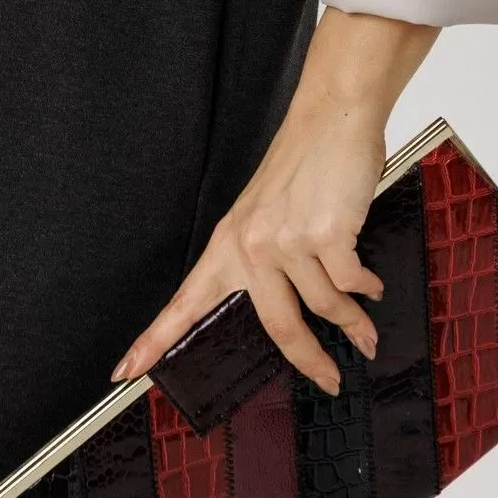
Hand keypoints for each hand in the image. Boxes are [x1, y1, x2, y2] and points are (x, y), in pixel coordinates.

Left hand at [109, 91, 386, 397]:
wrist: (332, 117)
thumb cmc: (304, 162)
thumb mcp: (265, 211)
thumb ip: (266, 259)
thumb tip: (292, 311)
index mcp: (229, 243)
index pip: (185, 301)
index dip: (154, 340)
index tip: (126, 370)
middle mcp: (253, 245)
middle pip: (280, 328)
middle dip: (312, 363)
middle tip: (329, 381)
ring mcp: (288, 241)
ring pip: (325, 308)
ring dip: (353, 324)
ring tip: (365, 328)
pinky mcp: (326, 236)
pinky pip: (352, 284)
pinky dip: (366, 290)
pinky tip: (371, 286)